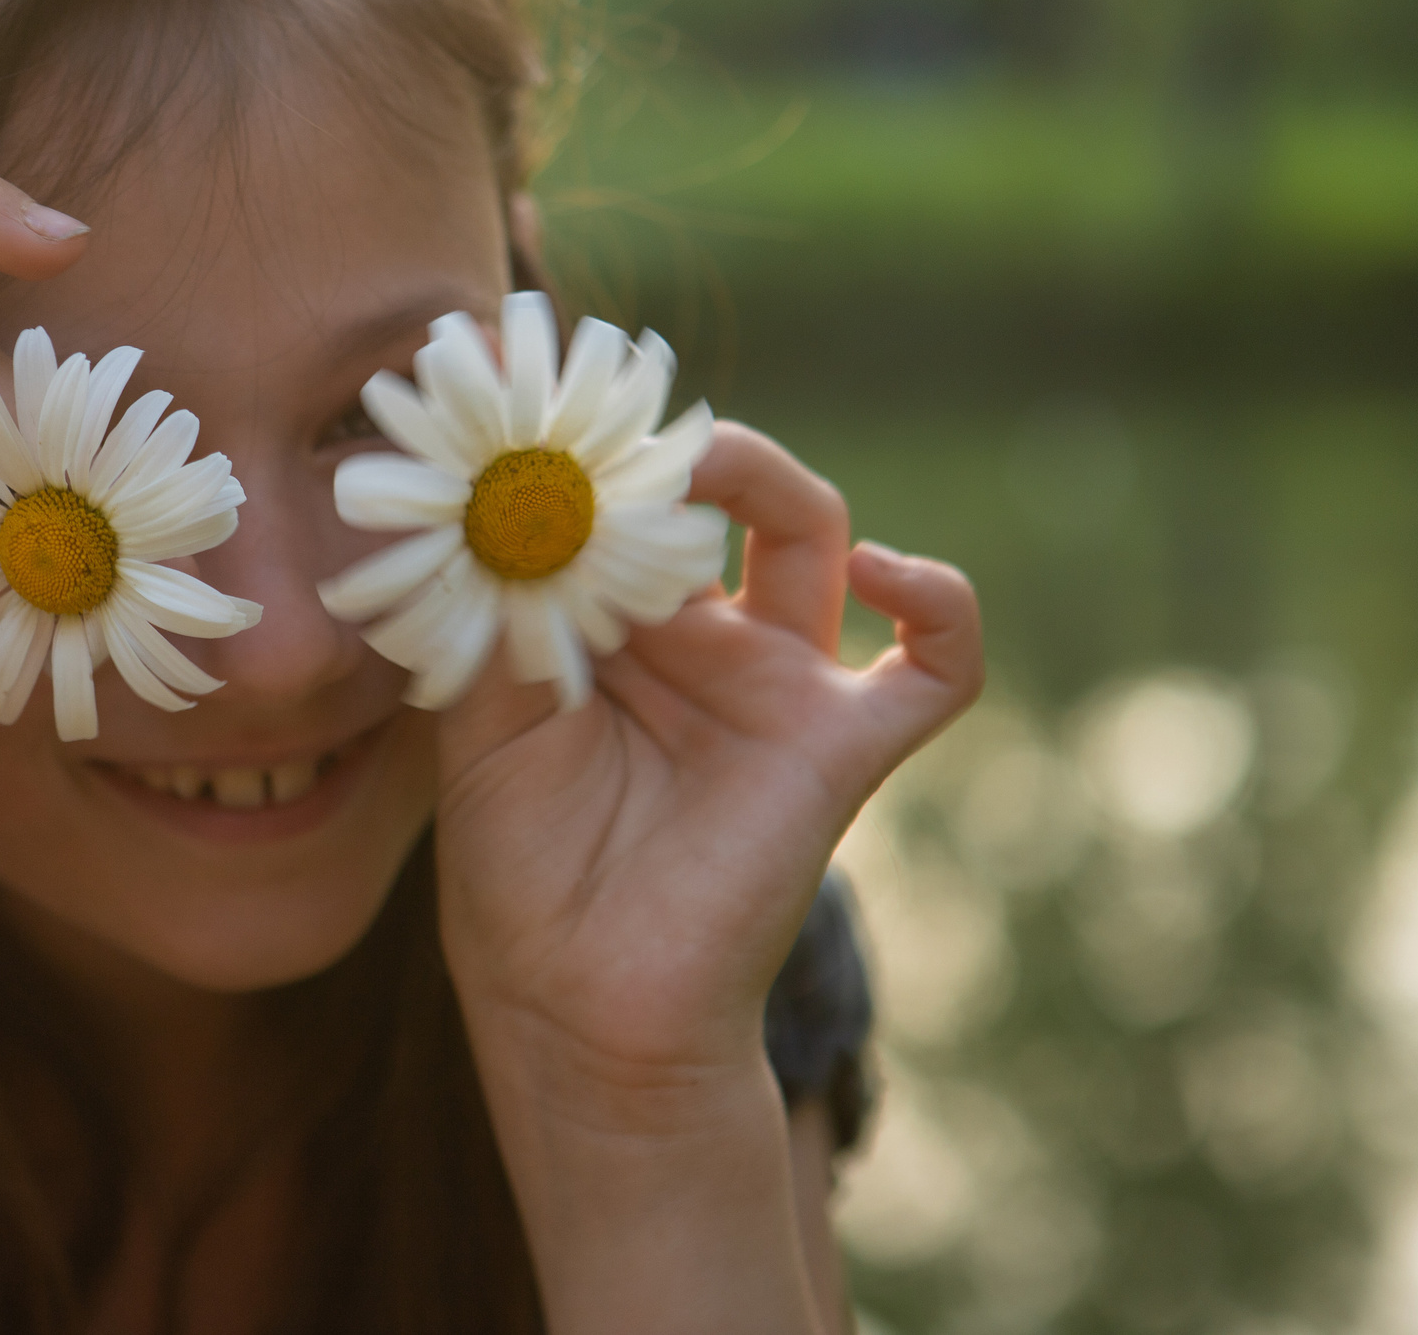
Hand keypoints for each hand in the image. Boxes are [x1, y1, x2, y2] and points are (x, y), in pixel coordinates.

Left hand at [432, 423, 982, 1099]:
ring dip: (766, 476)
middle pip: (721, 493)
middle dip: (671, 450)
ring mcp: (779, 685)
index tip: (538, 410)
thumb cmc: (520, 871)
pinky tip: (882, 574)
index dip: (594, 453)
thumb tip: (492, 497)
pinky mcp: (842, 747)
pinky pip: (938, 665)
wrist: (574, 1006)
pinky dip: (936, 602)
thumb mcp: (480, 722)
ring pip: (816, 533)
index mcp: (615, 624)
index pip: (623, 499)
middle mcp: (704, 637)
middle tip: (612, 437)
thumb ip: (497, 614)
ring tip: (701, 465)